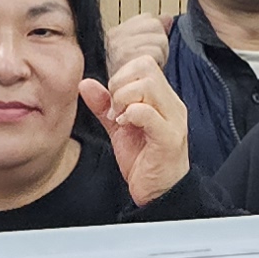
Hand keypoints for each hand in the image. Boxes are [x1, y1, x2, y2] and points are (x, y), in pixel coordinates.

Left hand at [81, 22, 192, 205]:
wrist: (159, 194)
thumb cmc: (144, 160)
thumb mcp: (119, 128)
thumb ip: (104, 105)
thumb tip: (85, 83)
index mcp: (162, 99)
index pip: (143, 64)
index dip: (121, 76)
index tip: (112, 101)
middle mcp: (172, 105)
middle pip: (146, 68)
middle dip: (121, 84)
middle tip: (114, 109)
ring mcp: (173, 120)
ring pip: (148, 85)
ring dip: (124, 99)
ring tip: (119, 119)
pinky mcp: (169, 138)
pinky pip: (147, 113)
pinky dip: (130, 115)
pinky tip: (124, 126)